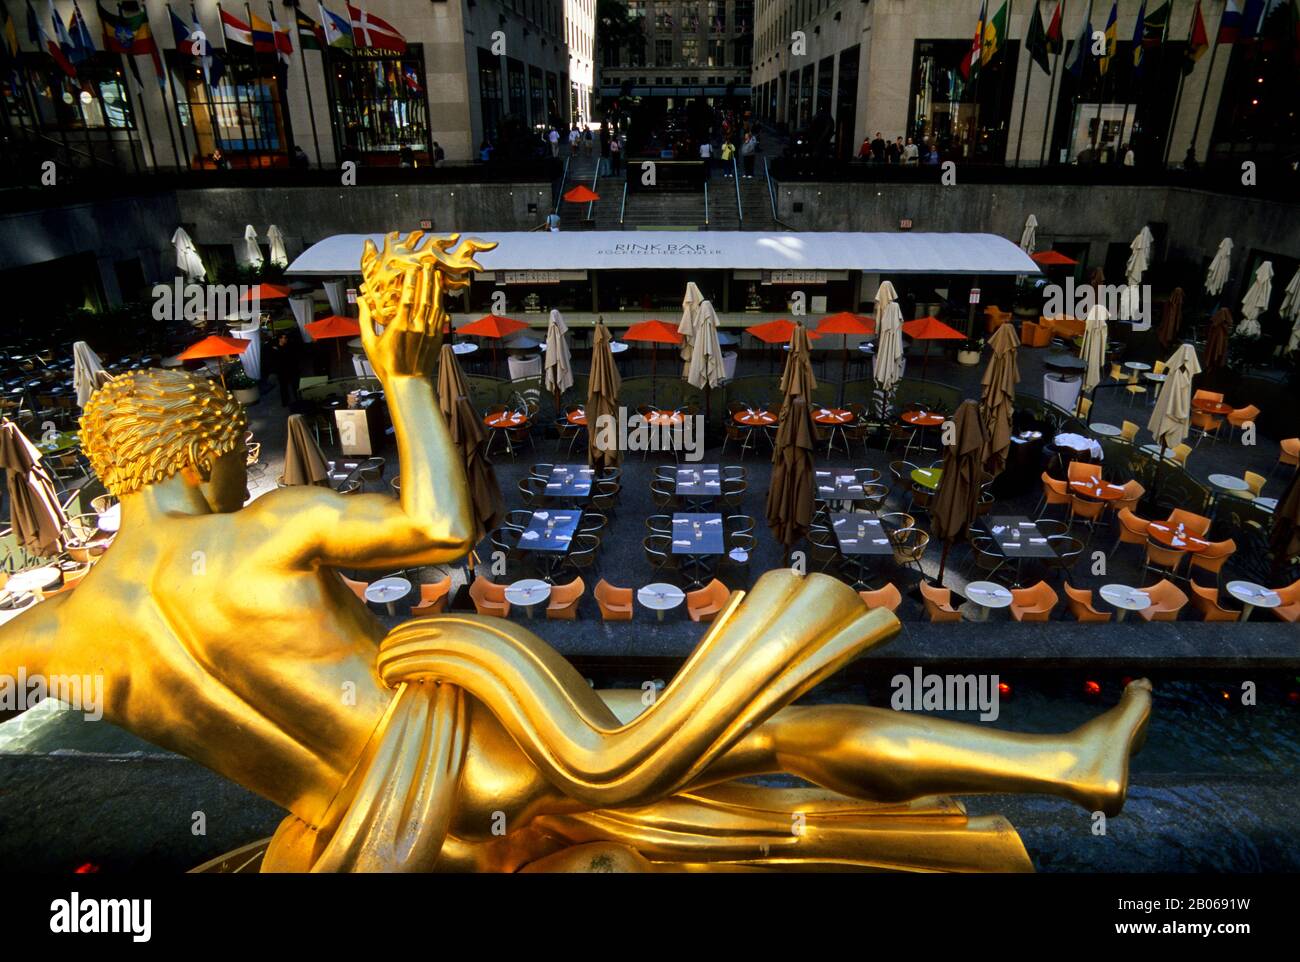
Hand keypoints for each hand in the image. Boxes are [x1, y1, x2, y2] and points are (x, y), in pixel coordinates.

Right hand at [357, 232, 495, 382]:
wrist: (408, 384)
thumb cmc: (386, 366)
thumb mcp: (369, 343)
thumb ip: (365, 320)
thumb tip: (361, 301)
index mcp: (400, 326)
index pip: (408, 298)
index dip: (412, 281)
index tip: (413, 268)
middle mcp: (417, 327)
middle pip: (424, 297)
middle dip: (426, 279)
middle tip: (427, 264)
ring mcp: (429, 332)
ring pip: (435, 305)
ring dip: (436, 288)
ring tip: (436, 274)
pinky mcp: (436, 338)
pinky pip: (441, 317)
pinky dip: (441, 303)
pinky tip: (441, 294)